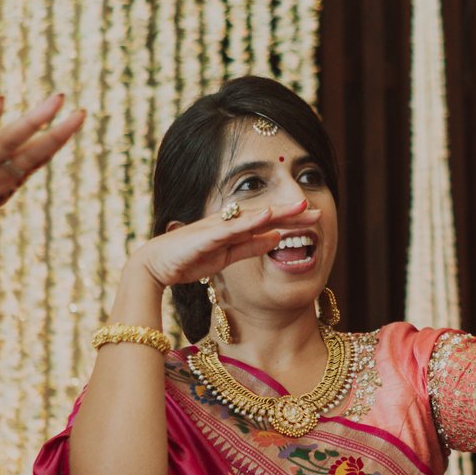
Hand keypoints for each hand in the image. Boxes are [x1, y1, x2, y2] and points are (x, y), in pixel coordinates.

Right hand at [133, 200, 320, 292]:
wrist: (157, 265)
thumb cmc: (190, 259)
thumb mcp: (228, 257)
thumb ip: (251, 247)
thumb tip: (276, 239)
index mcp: (236, 229)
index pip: (269, 223)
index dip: (293, 220)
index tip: (316, 218)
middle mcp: (229, 223)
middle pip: (266, 216)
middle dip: (292, 214)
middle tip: (319, 211)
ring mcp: (218, 227)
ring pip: (253, 218)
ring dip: (277, 213)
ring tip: (299, 209)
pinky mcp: (206, 235)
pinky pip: (231, 228)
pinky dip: (249, 222)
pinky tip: (266, 217)